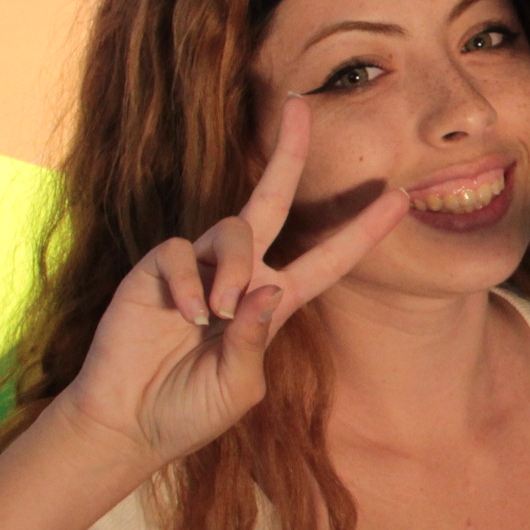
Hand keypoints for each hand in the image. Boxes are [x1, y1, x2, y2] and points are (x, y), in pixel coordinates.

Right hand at [51, 97, 409, 473]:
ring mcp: (199, 266)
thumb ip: (256, 341)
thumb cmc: (190, 410)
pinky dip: (192, 283)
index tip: (402, 199)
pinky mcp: (157, 268)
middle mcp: (241, 273)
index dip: (363, 231)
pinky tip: (188, 317)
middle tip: (301, 105)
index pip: (328, 258)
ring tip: (217, 315)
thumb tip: (266, 287)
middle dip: (288, 152)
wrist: (127, 424)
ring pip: (234, 228)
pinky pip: (183, 250)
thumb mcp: (239, 386)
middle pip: (272, 197)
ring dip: (234, 268)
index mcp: (275, 301)